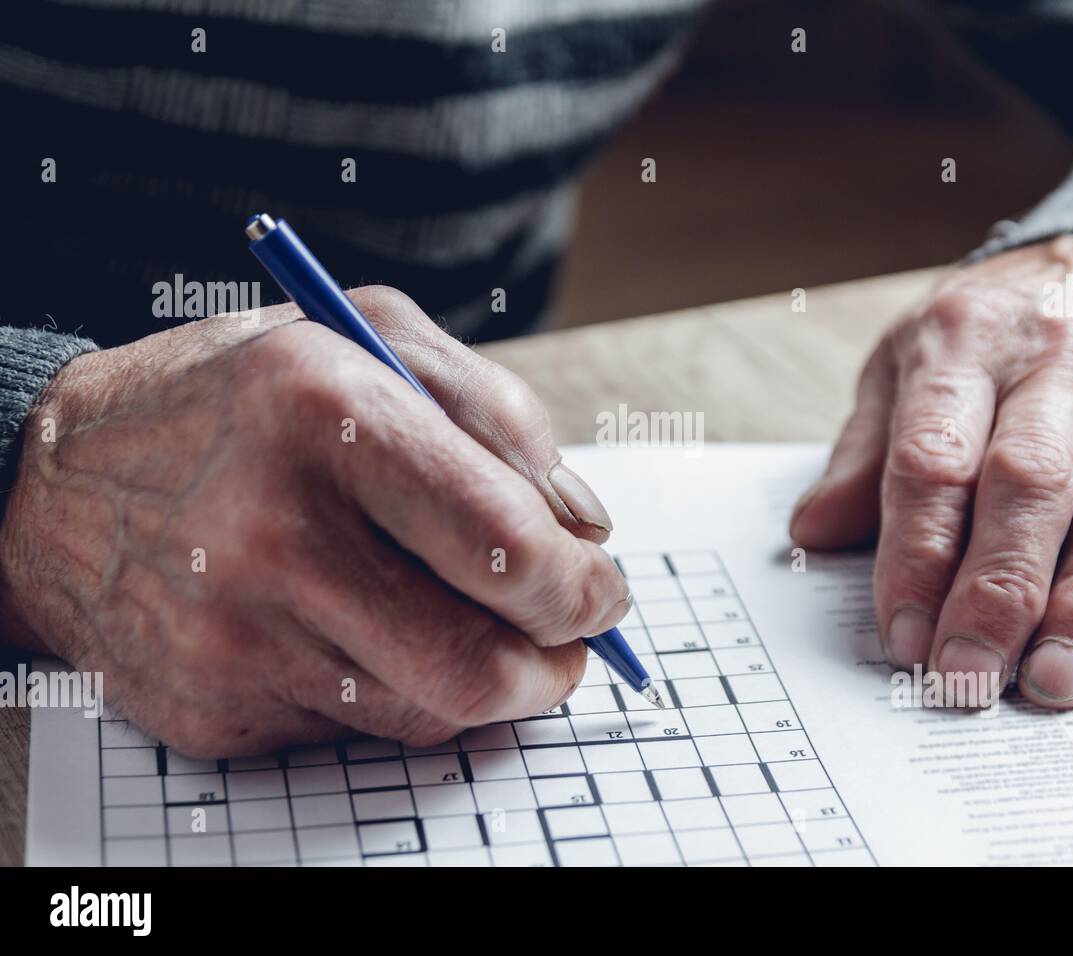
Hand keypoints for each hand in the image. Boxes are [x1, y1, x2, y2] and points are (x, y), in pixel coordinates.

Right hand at [0, 286, 628, 754]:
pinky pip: (361, 730)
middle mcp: (269, 533)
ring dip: (493, 683)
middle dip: (558, 663)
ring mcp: (232, 636)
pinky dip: (405, 691)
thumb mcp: (366, 334)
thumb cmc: (236, 399)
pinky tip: (382, 638)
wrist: (55, 484)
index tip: (602, 588)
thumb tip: (584, 525)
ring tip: (486, 631)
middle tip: (573, 639)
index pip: (501, 542)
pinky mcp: (214, 710)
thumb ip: (497, 412)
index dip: (582, 586)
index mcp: (319, 411)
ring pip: (430, 712)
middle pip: (475, 661)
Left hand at [791, 237, 1072, 707]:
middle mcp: (1058, 362)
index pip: (933, 458)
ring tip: (1051, 681)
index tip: (901, 638)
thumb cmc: (997, 329)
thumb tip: (812, 535)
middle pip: (1027, 484)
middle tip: (968, 676)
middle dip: (995, 592)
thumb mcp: (906, 360)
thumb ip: (865, 452)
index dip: (915, 555)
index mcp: (965, 343)